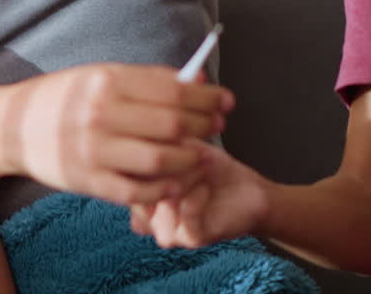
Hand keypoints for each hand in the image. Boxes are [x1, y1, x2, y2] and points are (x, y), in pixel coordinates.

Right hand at [5, 64, 232, 205]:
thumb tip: (196, 82)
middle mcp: (99, 115)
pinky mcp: (88, 181)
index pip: (173, 91)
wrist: (10, 125)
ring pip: (162, 161)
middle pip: (173, 125)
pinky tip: (178, 180)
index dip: (207, 99)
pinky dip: (165, 188)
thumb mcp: (96, 76)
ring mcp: (93, 151)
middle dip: (205, 126)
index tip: (225, 102)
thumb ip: (144, 80)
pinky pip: (139, 191)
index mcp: (104, 82)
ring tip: (203, 155)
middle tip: (218, 126)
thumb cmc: (60, 98)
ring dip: (192, 159)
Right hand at [130, 140, 269, 247]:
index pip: (123, 173)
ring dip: (186, 176)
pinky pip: (186, 212)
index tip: (167, 139)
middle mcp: (145, 216)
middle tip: (189, 152)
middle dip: (168, 161)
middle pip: (141, 184)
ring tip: (200, 167)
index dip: (144, 151)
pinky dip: (198, 193)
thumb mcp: (176, 147)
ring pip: (164, 198)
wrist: (248, 191)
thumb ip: (153, 144)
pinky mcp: (190, 238)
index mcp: (136, 193)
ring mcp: (166, 230)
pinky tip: (205, 187)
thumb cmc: (209, 169)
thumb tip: (134, 133)